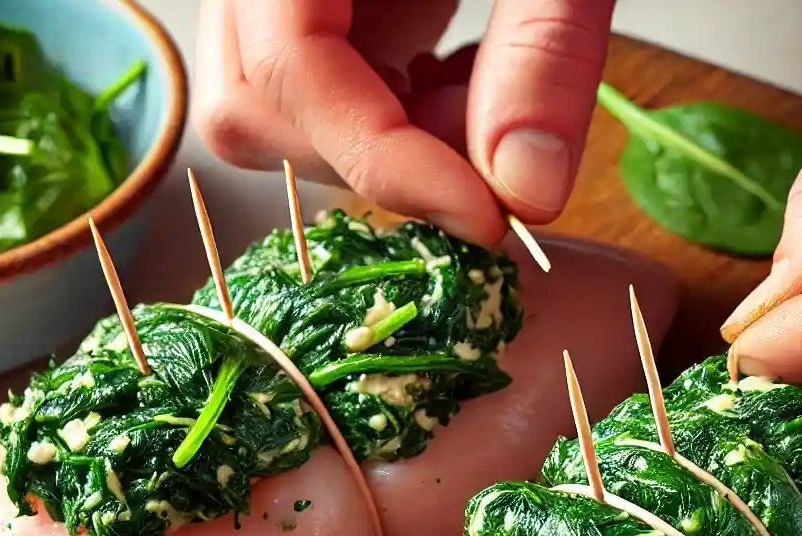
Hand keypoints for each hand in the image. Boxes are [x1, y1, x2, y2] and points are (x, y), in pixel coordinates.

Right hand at [194, 0, 615, 245]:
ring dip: (396, 143)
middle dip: (383, 157)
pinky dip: (407, 112)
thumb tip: (526, 188)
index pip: (285, 68)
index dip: (381, 160)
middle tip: (497, 164)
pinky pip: (331, 80)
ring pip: (285, 105)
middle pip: (258, 101)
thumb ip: (543, 50)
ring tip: (493, 106)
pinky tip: (475, 79)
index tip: (487, 219)